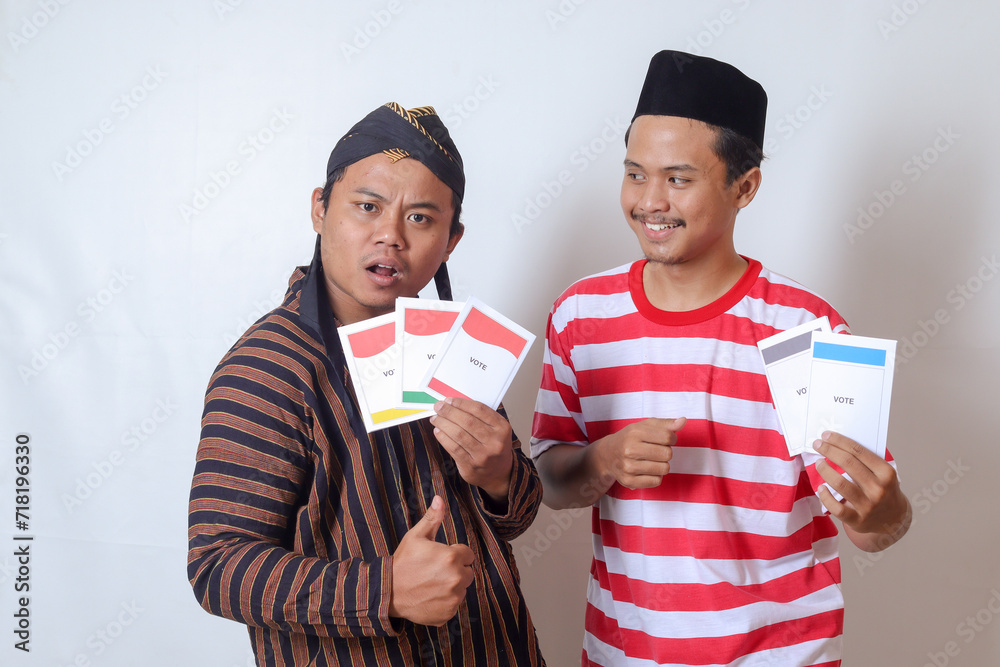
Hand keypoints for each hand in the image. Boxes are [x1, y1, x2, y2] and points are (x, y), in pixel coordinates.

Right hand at [389, 495, 474, 625]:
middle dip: (456, 570)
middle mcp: (456, 578)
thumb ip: (432, 518)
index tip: (440, 557)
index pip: (468, 554)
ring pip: (462, 589)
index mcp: (452, 557)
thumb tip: (440, 498)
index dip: (455, 554)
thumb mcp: (416, 536)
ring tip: (432, 583)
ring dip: (452, 586)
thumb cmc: (403, 562)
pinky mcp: (449, 613)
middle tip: (435, 571)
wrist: (388, 592)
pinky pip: (455, 604)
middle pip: (468, 572)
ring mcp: (453, 598)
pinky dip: (446, 602)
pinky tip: (430, 596)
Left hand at [430, 397, 513, 502]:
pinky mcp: (470, 466)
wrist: (499, 473)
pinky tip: (438, 431)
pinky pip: (453, 448)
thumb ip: (481, 417)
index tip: (449, 400)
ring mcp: (483, 456)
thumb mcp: (496, 429)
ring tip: (435, 418)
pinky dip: (443, 438)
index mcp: (502, 428)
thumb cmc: (494, 446)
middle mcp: (494, 442)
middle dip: (449, 412)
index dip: (462, 403)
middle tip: (438, 407)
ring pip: (458, 434)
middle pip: (468, 421)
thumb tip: (454, 404)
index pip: (479, 410)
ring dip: (443, 423)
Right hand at [593, 417, 685, 489]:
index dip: (672, 438)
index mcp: (634, 432)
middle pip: (667, 454)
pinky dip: (655, 476)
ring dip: (662, 465)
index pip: (668, 437)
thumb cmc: (630, 438)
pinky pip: (656, 481)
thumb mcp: (645, 426)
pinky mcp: (628, 481)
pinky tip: (646, 470)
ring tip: (651, 460)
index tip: (665, 440)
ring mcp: (628, 467)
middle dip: (666, 452)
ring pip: (664, 469)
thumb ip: (666, 423)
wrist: (607, 455)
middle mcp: (629, 449)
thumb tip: (683, 421)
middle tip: (656, 451)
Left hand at [813, 431, 910, 550]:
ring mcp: (868, 506)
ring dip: (825, 470)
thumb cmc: (884, 490)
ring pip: (840, 483)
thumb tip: (839, 442)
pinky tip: (821, 488)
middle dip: (829, 450)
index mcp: (886, 473)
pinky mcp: (857, 520)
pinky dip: (825, 496)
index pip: (859, 451)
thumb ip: (867, 460)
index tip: (826, 435)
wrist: (893, 520)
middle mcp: (878, 489)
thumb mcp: (884, 474)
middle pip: (848, 463)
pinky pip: (836, 507)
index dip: (839, 441)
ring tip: (818, 463)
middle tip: (817, 444)